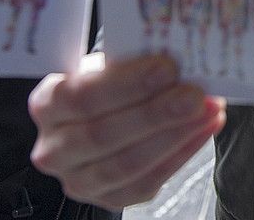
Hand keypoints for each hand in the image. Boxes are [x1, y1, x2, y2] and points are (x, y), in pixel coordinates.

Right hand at [29, 52, 226, 208]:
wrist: (104, 116)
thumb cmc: (107, 85)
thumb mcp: (107, 66)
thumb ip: (130, 61)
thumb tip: (176, 55)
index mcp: (47, 104)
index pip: (81, 96)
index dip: (126, 84)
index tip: (166, 67)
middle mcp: (54, 149)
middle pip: (103, 134)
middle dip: (155, 113)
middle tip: (193, 94)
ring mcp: (79, 179)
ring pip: (127, 163)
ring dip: (174, 135)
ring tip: (207, 110)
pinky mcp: (109, 199)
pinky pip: (147, 182)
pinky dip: (181, 153)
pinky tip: (203, 129)